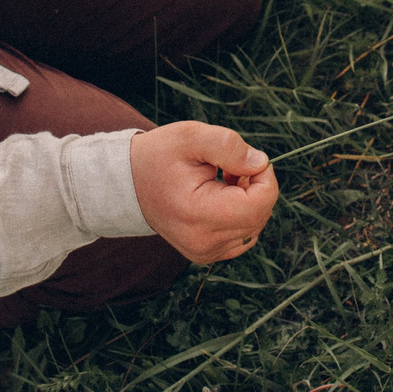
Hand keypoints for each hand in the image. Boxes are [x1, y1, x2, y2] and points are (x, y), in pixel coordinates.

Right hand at [130, 122, 278, 262]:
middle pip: (259, 216)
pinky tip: (221, 198)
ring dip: (249, 202)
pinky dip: (241, 216)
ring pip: (254, 227)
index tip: (247, 159)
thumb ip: (229, 146)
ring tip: (223, 182)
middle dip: (256, 187)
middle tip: (230, 167)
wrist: (127, 184)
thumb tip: (262, 164)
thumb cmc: (159, 156)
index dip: (265, 178)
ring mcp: (204, 253)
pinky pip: (242, 236)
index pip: (259, 204)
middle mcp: (203, 242)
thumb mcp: (191, 137)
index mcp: (198, 214)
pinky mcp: (205, 255)